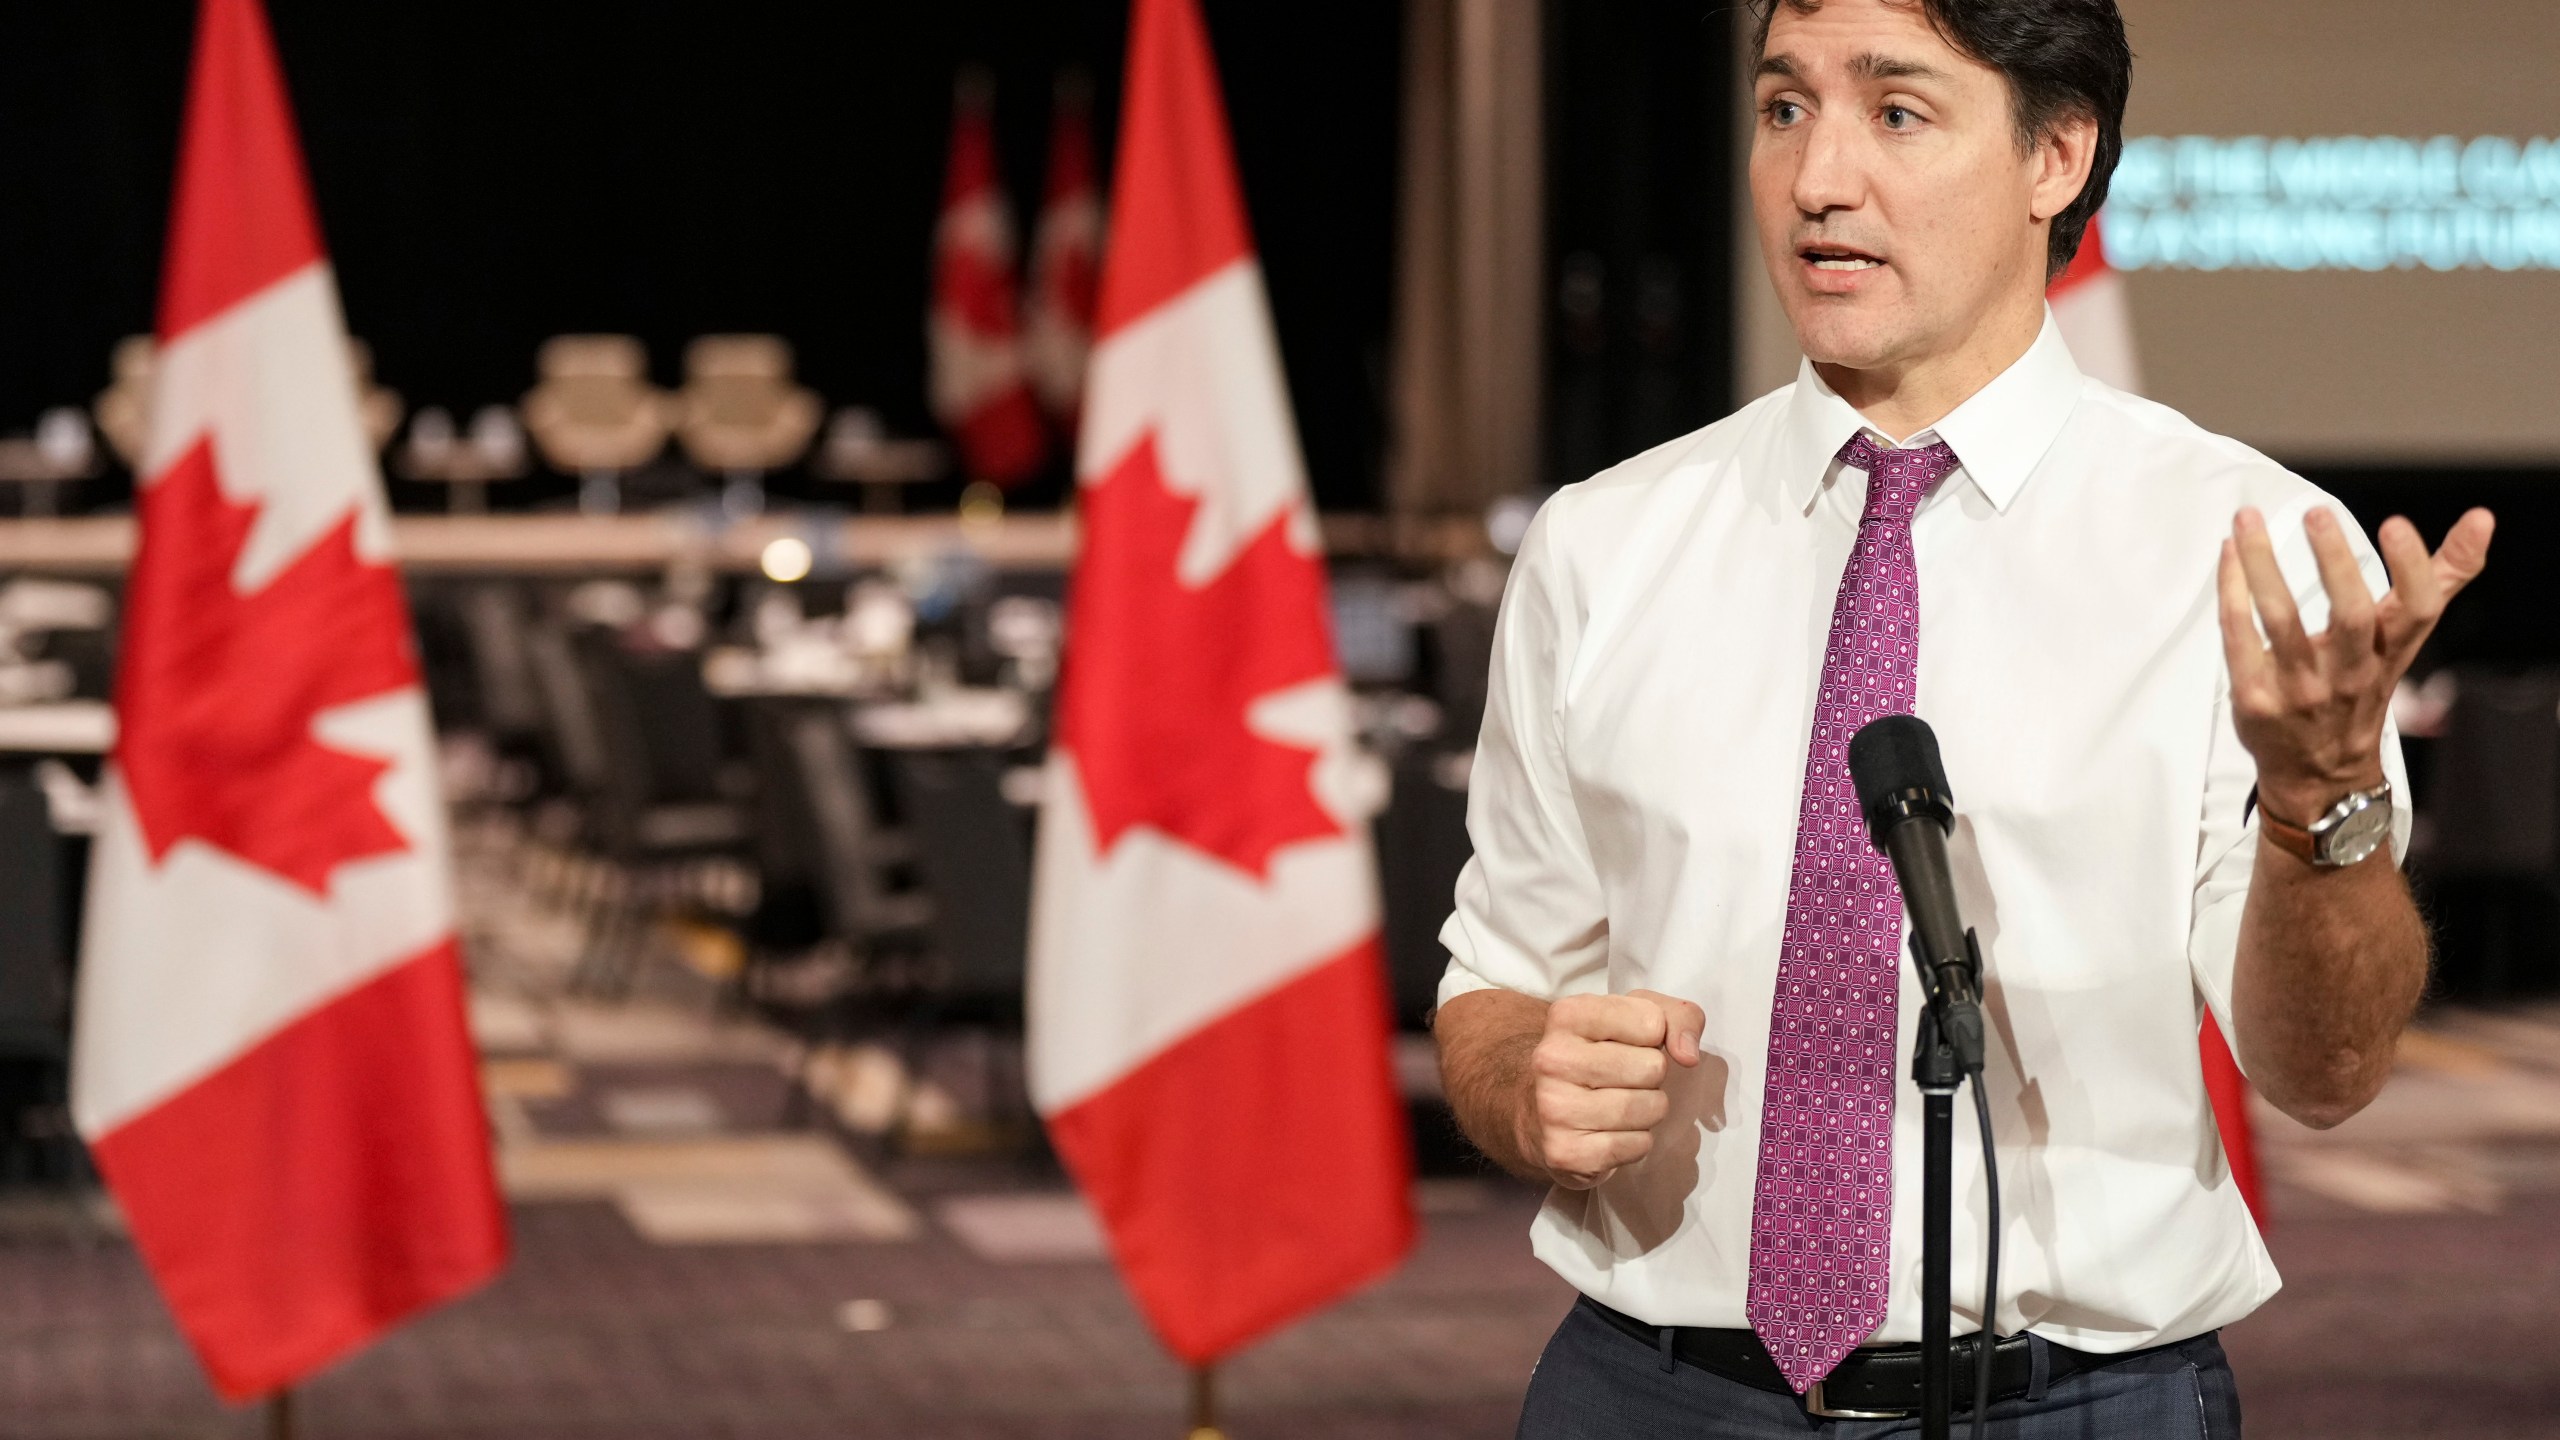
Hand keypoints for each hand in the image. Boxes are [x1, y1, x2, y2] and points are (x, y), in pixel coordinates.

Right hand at [1519, 989, 1704, 1188]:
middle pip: (1653, 1067)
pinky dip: (1636, 1141)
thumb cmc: (1598, 1056)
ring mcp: (1555, 1107)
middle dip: (1651, 1076)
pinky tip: (1611, 1133)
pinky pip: (1638, 1145)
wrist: (1540, 1110)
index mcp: (1567, 1015)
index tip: (1629, 1044)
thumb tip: (1688, 1055)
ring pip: (1649, 1108)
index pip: (1652, 1022)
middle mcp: (1553, 1059)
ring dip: (1648, 1110)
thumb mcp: (1636, 1018)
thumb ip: (1677, 1017)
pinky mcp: (1565, 1151)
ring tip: (1620, 1105)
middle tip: (1624, 1079)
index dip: (1654, 1037)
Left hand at [2218, 504, 2493, 824]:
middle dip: (2336, 563)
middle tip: (2318, 513)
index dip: (2413, 568)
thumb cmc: (2360, 687)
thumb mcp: (2403, 640)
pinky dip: (2231, 594)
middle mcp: (2351, 673)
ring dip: (2262, 566)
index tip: (2396, 524)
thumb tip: (2482, 518)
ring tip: (2247, 521)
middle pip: (2352, 616)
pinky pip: (2239, 639)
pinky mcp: (2256, 699)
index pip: (2417, 611)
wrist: (2318, 771)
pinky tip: (2228, 556)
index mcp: (2390, 653)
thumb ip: (2440, 578)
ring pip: (2281, 621)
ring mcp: (2301, 689)